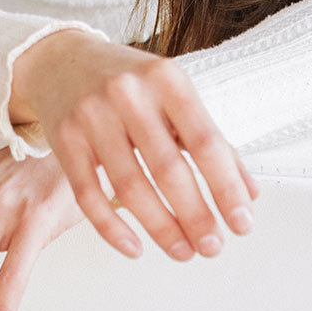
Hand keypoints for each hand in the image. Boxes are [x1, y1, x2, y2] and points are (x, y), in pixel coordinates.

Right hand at [13, 31, 259, 264]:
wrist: (63, 58)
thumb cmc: (131, 81)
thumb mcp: (173, 93)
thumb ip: (209, 138)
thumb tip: (248, 194)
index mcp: (166, 77)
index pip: (205, 141)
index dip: (226, 187)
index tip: (242, 224)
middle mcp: (129, 92)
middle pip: (168, 168)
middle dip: (196, 216)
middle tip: (213, 247)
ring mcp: (92, 114)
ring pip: (130, 186)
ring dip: (161, 228)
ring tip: (183, 251)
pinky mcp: (63, 138)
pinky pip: (88, 195)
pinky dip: (113, 229)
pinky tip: (135, 247)